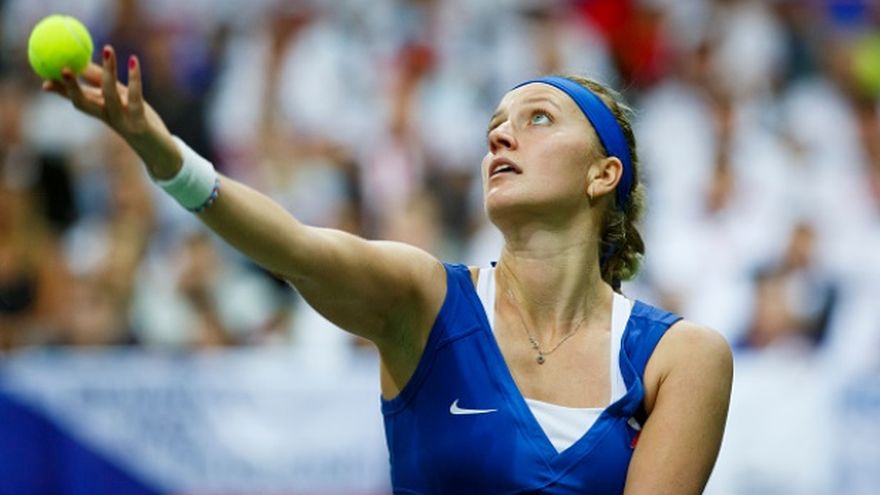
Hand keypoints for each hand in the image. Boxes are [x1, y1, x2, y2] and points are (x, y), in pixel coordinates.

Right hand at [42, 44, 181, 179]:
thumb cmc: (140, 121)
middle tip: (63, 67)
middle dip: (71, 87)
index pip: (76, 101)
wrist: (162, 152)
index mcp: (101, 113)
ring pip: (110, 95)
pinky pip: (135, 97)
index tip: (44, 79)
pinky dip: (134, 78)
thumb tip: (84, 63)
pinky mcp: (140, 122)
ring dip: (107, 71)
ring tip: (107, 49)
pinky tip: (133, 61)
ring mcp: (123, 121)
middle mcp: (108, 117)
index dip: (60, 91)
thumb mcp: (121, 101)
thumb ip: (104, 85)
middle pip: (84, 102)